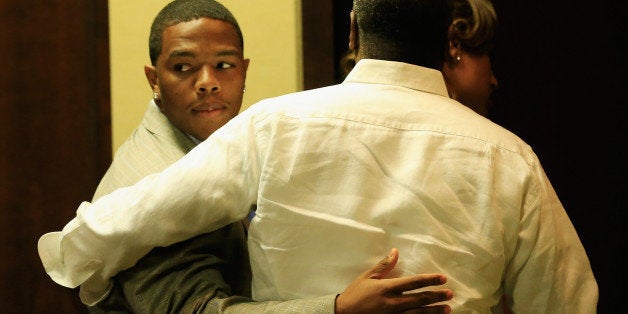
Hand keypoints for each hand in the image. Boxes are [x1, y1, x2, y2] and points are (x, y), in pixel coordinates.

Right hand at [335, 248, 451, 313]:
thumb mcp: (367, 277)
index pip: (413, 283)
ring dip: (434, 311)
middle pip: (419, 299)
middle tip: (450, 294)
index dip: (429, 280)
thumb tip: (395, 251)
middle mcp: (392, 303)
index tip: (442, 278)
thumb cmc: (355, 294)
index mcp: (387, 288)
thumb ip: (384, 265)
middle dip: (436, 296)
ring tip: (447, 309)